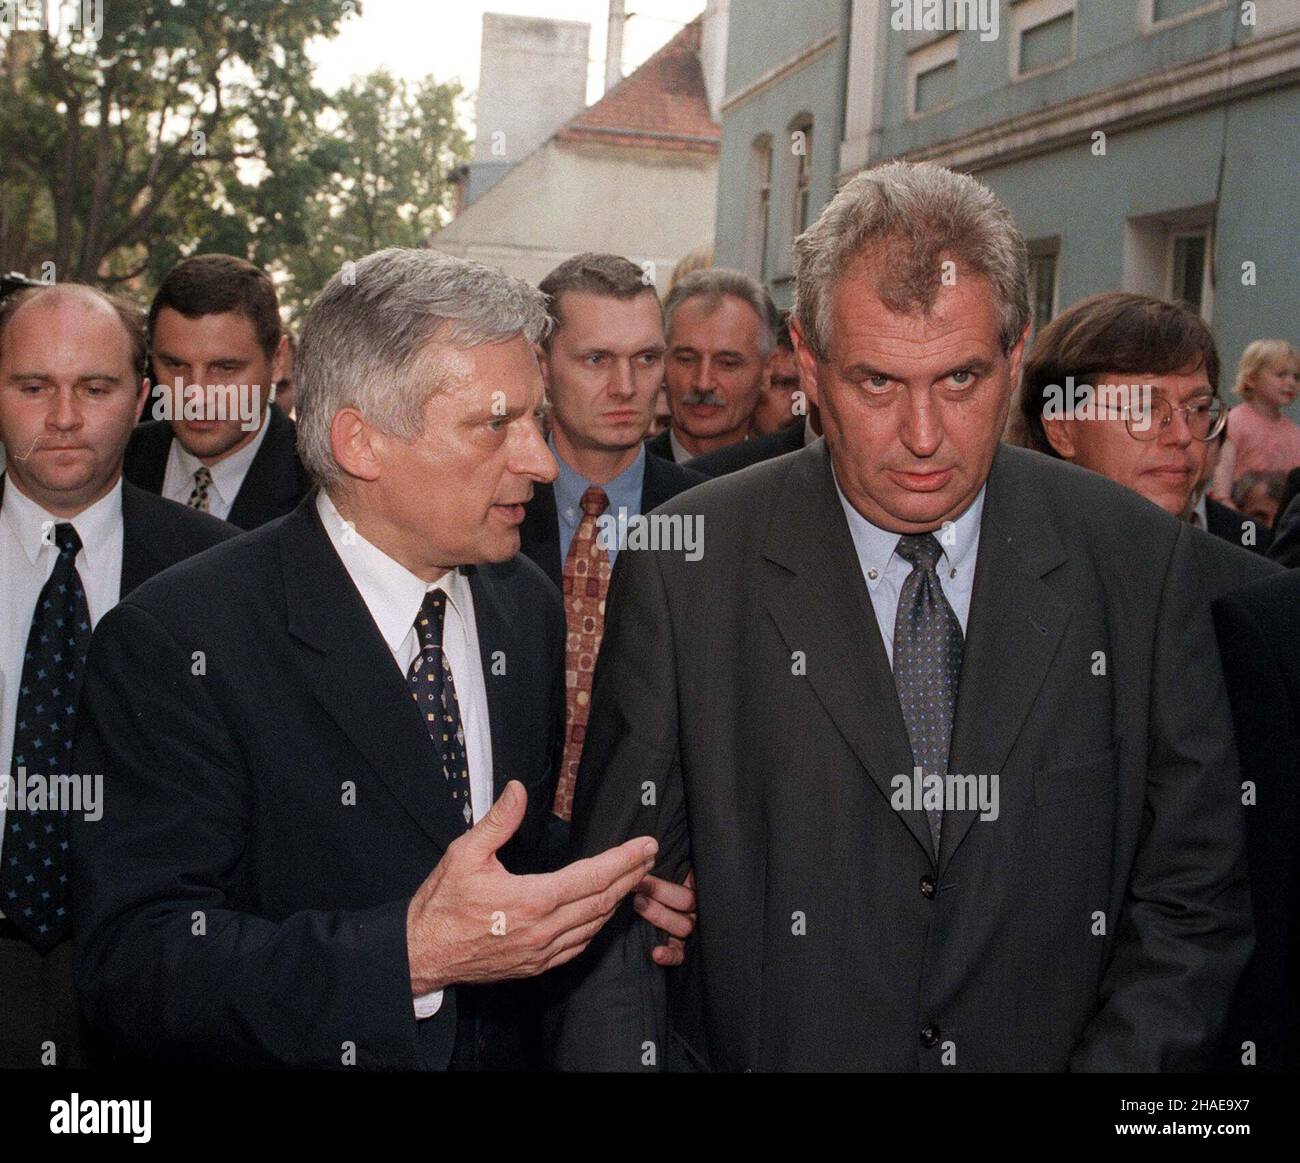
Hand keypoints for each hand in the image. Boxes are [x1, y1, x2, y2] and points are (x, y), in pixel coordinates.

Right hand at [406, 781, 657, 993]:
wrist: (421, 954)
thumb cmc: (441, 904)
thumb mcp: (464, 854)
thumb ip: (498, 822)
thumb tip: (518, 790)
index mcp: (532, 899)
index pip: (593, 877)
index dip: (625, 860)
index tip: (646, 845)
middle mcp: (544, 930)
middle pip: (602, 901)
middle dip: (631, 877)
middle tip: (650, 857)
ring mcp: (542, 952)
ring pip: (594, 926)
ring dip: (618, 901)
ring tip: (634, 879)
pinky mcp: (536, 966)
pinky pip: (578, 947)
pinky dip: (597, 927)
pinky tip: (602, 913)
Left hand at [633, 870, 695, 967]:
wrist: (637, 910)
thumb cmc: (651, 879)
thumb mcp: (662, 866)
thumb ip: (664, 861)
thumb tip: (651, 847)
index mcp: (694, 883)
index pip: (696, 880)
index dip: (674, 878)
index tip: (648, 872)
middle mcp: (696, 906)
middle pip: (688, 901)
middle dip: (660, 892)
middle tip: (638, 886)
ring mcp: (689, 927)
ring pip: (684, 925)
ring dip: (659, 915)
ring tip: (637, 903)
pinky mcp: (679, 948)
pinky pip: (680, 954)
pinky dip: (669, 954)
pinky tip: (656, 952)